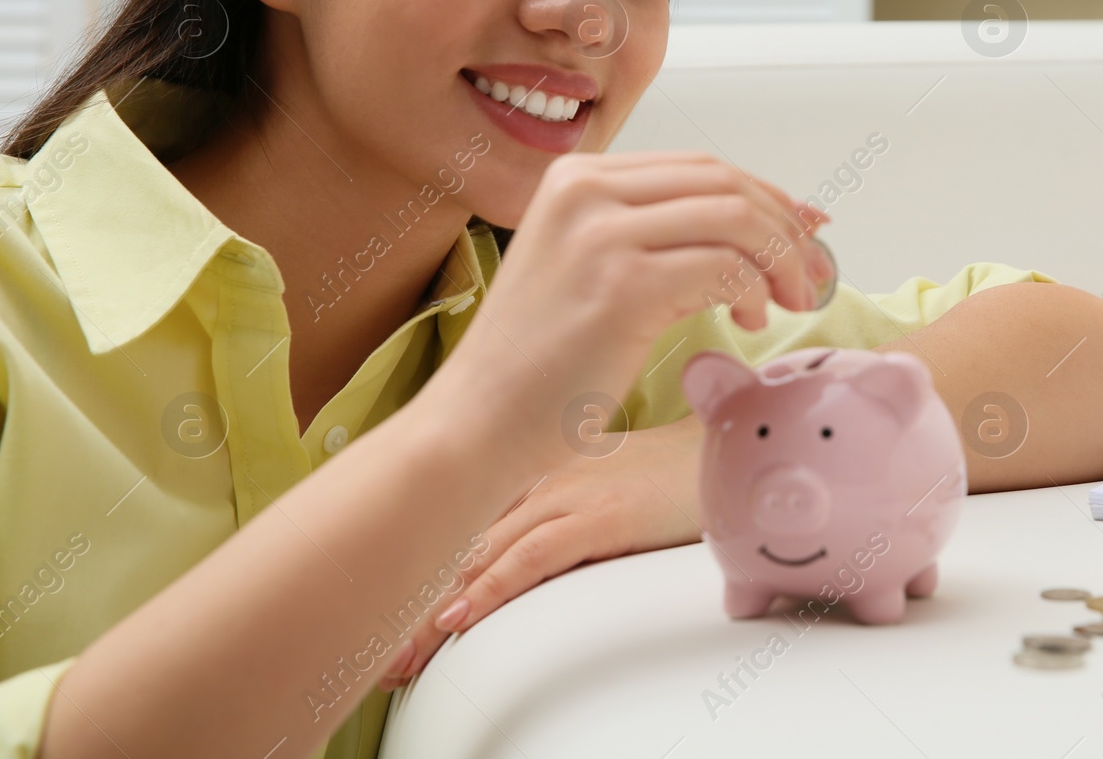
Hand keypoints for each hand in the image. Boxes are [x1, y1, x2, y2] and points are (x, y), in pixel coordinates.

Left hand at [379, 413, 705, 689]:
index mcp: (538, 465)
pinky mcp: (601, 516)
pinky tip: (460, 619)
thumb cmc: (679, 470)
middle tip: (369, 647)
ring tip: (398, 654)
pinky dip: (491, 590)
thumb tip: (527, 555)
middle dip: (412, 599)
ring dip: (435, 609)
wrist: (734, 448)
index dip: (419, 569)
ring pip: (482, 554)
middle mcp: (542, 474)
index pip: (463, 521)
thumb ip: (563, 510)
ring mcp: (570, 493)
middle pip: (459, 541)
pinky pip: (531, 559)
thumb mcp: (605, 485)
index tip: (384, 612)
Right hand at [452, 151, 830, 418]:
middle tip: (811, 276)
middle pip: (725, 184)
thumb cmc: (540, 363)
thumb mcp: (591, 267)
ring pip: (736, 219)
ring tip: (784, 303)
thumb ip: (661, 235)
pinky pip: (724, 268)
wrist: (478, 423)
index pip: (701, 166)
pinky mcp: (621, 286)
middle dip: (785, 228)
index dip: (767, 196)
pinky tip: (748, 320)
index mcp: (576, 177)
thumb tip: (772, 218)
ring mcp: (601, 235)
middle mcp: (584, 191)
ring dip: (780, 261)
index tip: (806, 233)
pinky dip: (754, 291)